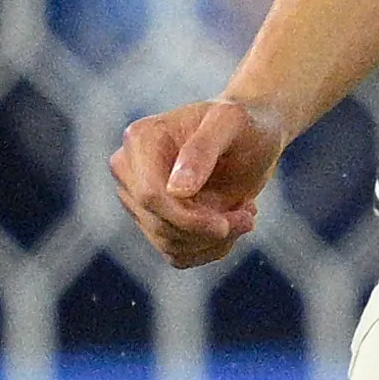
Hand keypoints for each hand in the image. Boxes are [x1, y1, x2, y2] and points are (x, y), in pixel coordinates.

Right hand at [112, 96, 287, 269]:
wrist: (250, 138)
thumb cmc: (242, 124)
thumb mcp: (231, 124)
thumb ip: (202, 150)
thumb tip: (175, 190)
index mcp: (140, 140)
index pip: (151, 196)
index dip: (188, 218)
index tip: (227, 223)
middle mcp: (128, 170)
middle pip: (159, 225)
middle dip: (208, 230)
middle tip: (248, 216)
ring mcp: (136, 199)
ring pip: (169, 244)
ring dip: (215, 240)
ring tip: (244, 215)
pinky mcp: (151, 222)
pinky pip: (177, 255)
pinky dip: (210, 248)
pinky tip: (230, 223)